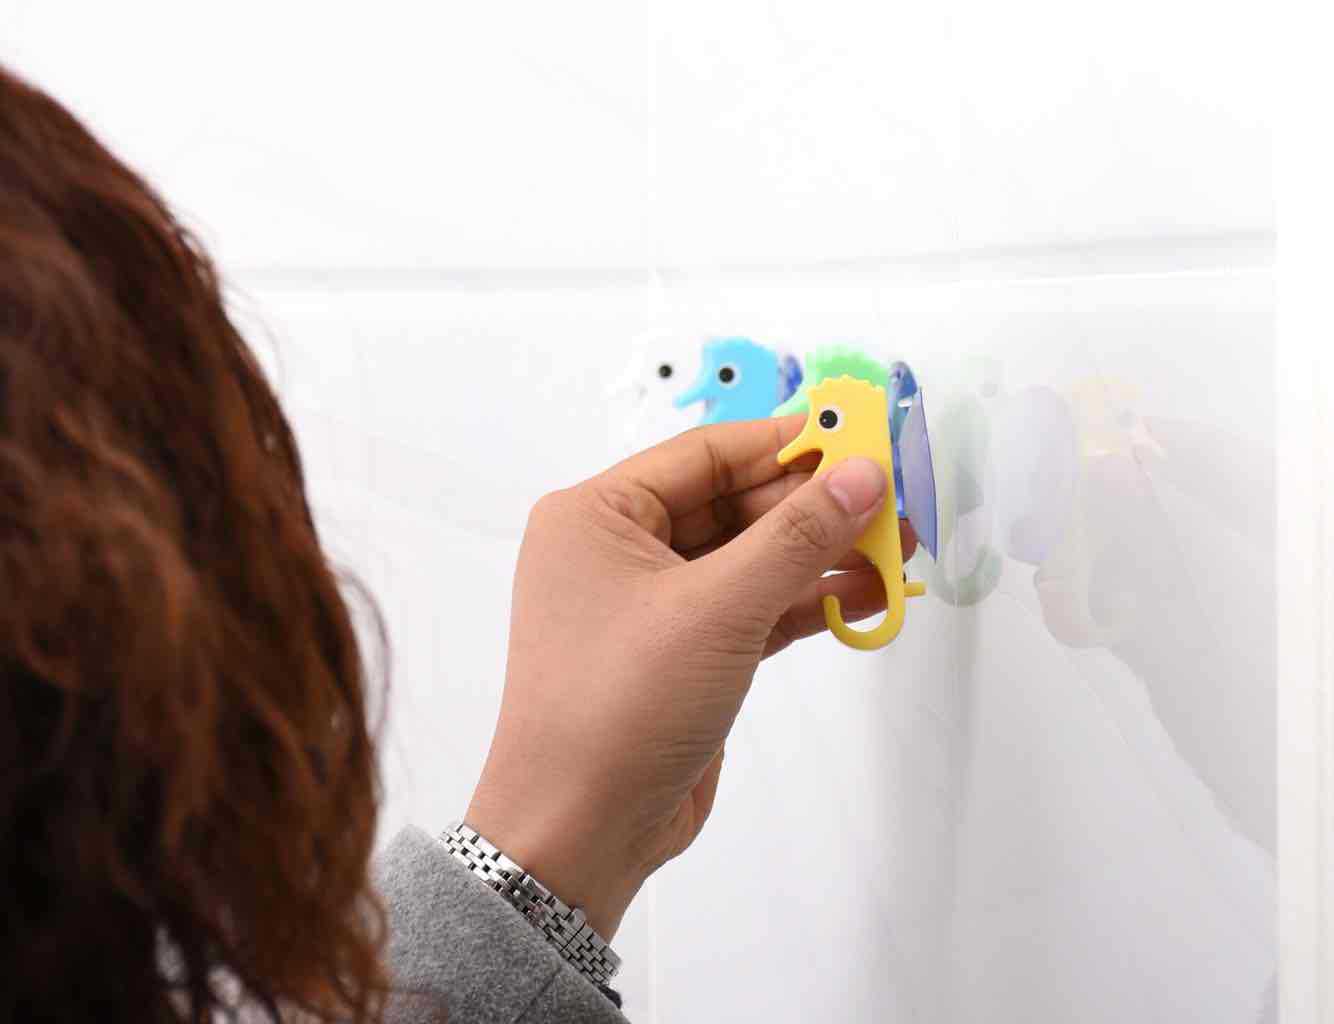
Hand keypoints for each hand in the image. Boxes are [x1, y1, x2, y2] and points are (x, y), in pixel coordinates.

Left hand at [465, 416, 914, 938]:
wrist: (580, 831)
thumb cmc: (621, 704)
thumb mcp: (717, 607)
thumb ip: (797, 536)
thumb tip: (862, 473)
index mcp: (598, 514)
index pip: (706, 455)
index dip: (786, 443)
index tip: (860, 436)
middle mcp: (619, 550)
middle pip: (734, 505)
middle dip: (813, 506)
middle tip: (892, 501)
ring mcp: (653, 606)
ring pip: (748, 560)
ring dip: (818, 556)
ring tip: (899, 548)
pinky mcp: (684, 655)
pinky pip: (751, 609)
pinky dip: (802, 603)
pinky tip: (863, 595)